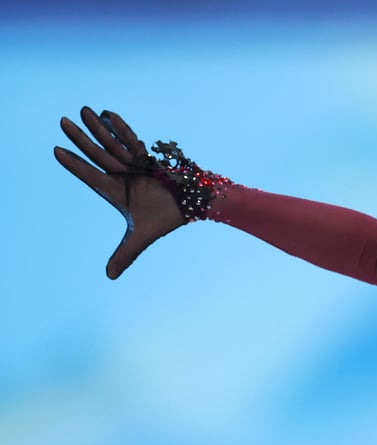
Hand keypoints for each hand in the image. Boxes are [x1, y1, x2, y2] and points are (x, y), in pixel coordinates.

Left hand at [55, 107, 189, 278]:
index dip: (74, 164)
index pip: (90, 176)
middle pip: (97, 155)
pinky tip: (109, 115)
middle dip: (81, 139)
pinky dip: (121, 129)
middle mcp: (122, 177)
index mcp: (116, 193)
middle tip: (63, 122)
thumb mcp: (142, 238)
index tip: (56, 150)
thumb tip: (109, 276)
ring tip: (83, 111)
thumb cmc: (167, 218)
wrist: (194, 204)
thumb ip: (125, 254)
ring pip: (112, 144)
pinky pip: (132, 141)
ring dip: (98, 129)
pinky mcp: (148, 157)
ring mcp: (134, 165)